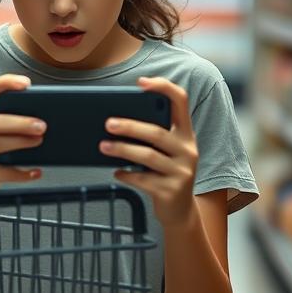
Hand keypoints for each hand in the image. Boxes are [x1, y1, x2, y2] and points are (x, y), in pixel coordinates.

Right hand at [0, 74, 45, 188]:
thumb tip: (40, 115)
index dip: (5, 83)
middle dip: (20, 122)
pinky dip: (22, 173)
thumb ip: (7, 119)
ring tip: (39, 141)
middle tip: (42, 125)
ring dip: (21, 142)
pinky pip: (3, 172)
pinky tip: (35, 172)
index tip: (26, 84)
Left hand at [100, 75, 197, 225]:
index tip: (141, 82)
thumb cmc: (164, 173)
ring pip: (148, 156)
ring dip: (122, 150)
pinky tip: (116, 172)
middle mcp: (188, 150)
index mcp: (186, 134)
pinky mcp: (172, 191)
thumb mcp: (165, 152)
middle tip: (107, 123)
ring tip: (103, 146)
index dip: (163, 87)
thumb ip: (150, 136)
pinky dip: (126, 174)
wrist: (179, 211)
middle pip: (157, 133)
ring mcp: (182, 172)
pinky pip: (143, 179)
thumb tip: (114, 122)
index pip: (181, 101)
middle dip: (130, 126)